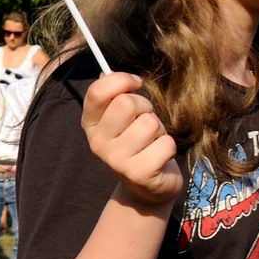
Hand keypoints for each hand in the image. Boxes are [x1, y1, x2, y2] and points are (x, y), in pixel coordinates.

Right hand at [80, 72, 181, 204]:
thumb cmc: (138, 142)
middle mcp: (98, 143)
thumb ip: (114, 95)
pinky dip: (168, 147)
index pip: (97, 91)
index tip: (136, 84)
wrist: (147, 186)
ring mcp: (116, 161)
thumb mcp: (121, 118)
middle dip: (145, 107)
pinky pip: (165, 144)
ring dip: (158, 129)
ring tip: (152, 142)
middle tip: (145, 122)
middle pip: (127, 103)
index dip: (121, 80)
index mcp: (90, 124)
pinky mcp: (138, 174)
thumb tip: (106, 73)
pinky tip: (159, 157)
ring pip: (149, 123)